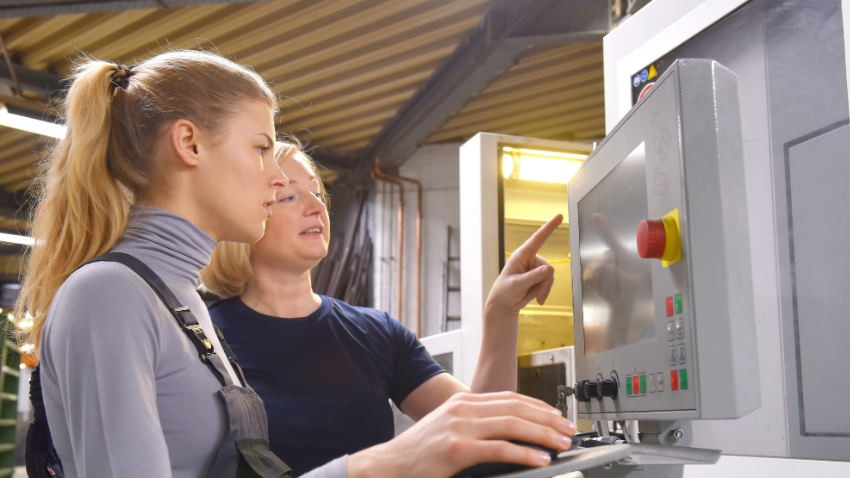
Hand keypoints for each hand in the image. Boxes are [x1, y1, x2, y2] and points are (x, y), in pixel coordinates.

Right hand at [346, 392, 575, 477]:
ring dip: (542, 434)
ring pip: (512, 425)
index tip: (557, 416)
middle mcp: (463, 409)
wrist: (389, 465)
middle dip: (547, 419)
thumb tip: (507, 431)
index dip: (538, 406)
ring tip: (561, 443)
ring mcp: (460, 428)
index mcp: (463, 402)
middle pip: (516, 408)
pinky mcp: (457, 449)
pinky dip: (524, 453)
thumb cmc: (419, 453)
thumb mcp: (449, 429)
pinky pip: (499, 449)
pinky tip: (540, 458)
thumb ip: (475, 425)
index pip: (510, 398)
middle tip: (568, 430)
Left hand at [486, 214, 562, 317]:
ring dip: (544, 289)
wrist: (504, 305)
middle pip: (547, 267)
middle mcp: (530, 259)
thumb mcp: (517, 284)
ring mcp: (535, 268)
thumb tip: (549, 269)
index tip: (559, 216)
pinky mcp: (539, 277)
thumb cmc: (504, 291)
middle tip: (539, 297)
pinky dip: (544, 292)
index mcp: (521, 255)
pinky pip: (549, 283)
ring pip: (550, 276)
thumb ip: (533, 277)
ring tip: (536, 299)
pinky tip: (536, 299)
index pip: (537, 239)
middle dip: (544, 284)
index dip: (549, 227)